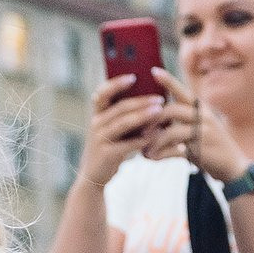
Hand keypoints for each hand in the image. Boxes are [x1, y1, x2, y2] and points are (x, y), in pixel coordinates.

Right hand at [80, 74, 162, 189]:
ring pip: (123, 123)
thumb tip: (148, 99)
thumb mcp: (111, 129)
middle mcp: (96, 124)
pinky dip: (142, 139)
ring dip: (143, 116)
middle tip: (160, 98)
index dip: (116, 84)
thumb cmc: (109, 148)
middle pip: (120, 107)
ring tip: (159, 111)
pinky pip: (127, 144)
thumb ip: (123, 115)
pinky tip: (156, 134)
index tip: (133, 77)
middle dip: (141, 101)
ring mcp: (99, 139)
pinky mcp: (107, 154)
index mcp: (97, 115)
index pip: (102, 93)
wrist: (93, 176)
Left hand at [140, 70, 248, 181]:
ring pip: (171, 132)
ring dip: (154, 141)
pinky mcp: (200, 151)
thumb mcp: (199, 127)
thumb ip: (181, 120)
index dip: (168, 81)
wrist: (233, 166)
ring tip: (143, 150)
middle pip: (172, 110)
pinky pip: (175, 151)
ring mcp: (203, 134)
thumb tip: (152, 118)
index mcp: (201, 109)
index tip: (153, 71)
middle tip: (140, 129)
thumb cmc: (210, 144)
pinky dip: (160, 155)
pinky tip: (150, 158)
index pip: (183, 91)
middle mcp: (203, 117)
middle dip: (152, 119)